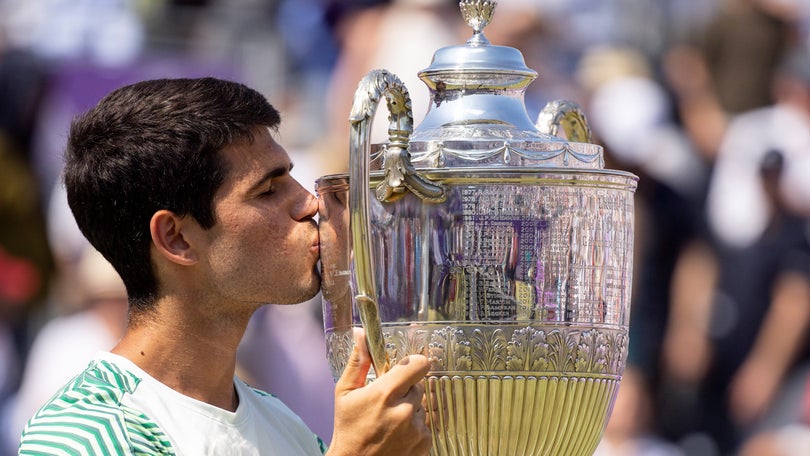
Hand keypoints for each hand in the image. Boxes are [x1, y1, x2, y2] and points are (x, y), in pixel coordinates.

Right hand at [327, 329, 431, 455]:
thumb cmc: (348, 428)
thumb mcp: (345, 393)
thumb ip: (358, 362)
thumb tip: (361, 333)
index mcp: (384, 393)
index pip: (418, 364)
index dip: (414, 364)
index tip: (407, 369)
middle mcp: (404, 410)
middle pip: (418, 386)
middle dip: (405, 391)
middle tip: (387, 403)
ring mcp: (416, 429)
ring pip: (422, 406)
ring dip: (410, 410)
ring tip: (390, 422)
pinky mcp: (424, 443)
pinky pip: (426, 425)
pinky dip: (414, 428)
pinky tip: (397, 434)